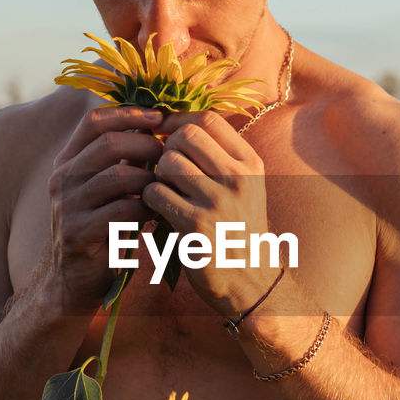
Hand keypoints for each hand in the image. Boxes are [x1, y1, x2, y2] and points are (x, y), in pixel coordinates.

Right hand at [47, 106, 162, 310]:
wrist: (71, 280)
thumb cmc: (99, 229)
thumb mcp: (104, 189)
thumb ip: (122, 160)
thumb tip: (156, 124)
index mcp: (67, 162)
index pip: (94, 121)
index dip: (128, 112)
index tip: (159, 116)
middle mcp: (62, 179)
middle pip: (108, 143)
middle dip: (146, 145)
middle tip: (170, 154)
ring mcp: (68, 206)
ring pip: (118, 176)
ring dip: (149, 179)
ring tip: (165, 186)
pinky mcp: (80, 233)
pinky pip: (122, 211)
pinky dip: (146, 209)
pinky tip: (157, 214)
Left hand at [141, 111, 279, 316]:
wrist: (250, 279)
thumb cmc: (238, 228)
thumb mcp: (244, 187)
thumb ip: (218, 155)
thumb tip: (172, 122)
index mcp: (250, 164)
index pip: (208, 119)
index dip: (178, 120)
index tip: (164, 132)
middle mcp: (238, 178)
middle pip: (185, 136)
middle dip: (167, 149)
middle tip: (165, 170)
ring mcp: (218, 202)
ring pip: (167, 163)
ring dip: (157, 174)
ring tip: (164, 191)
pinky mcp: (195, 225)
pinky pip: (155, 193)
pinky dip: (149, 198)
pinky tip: (158, 210)